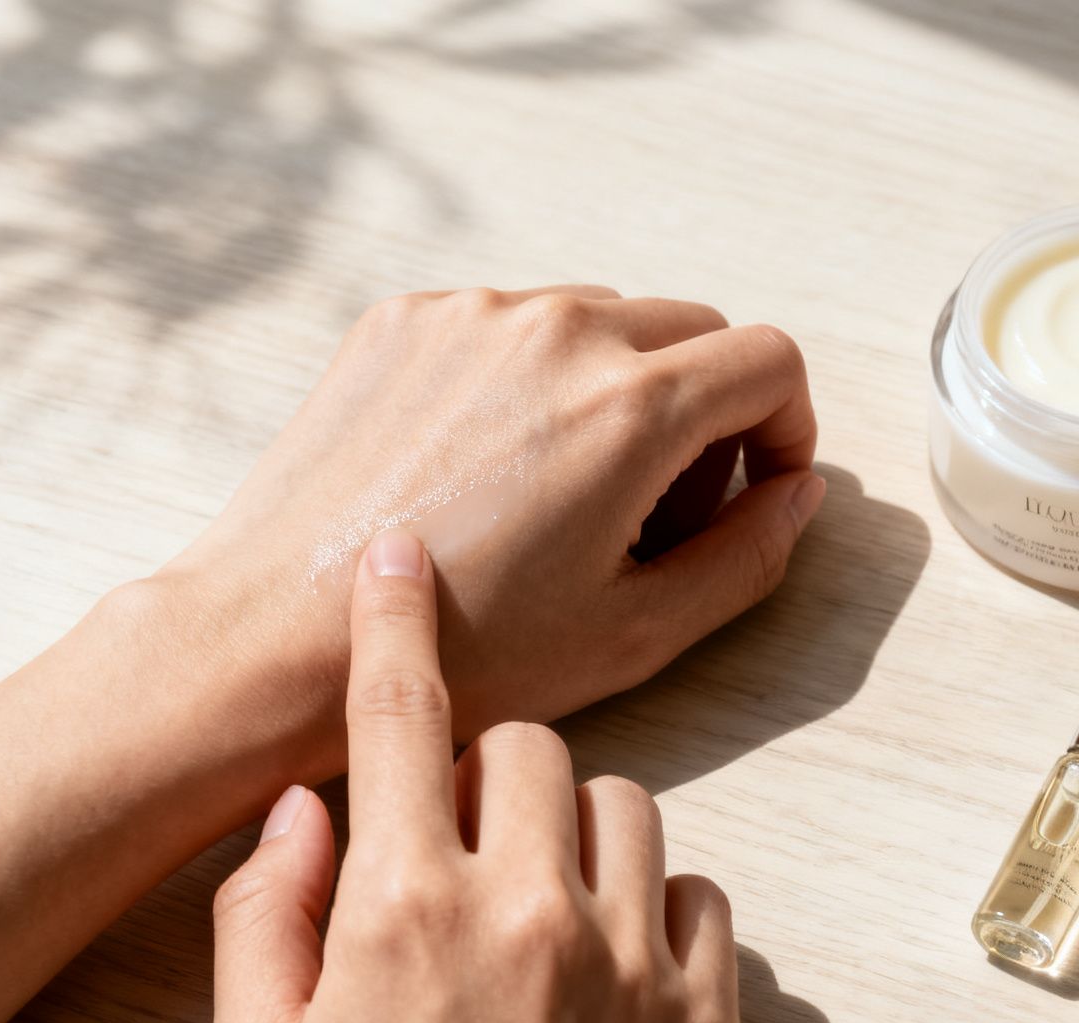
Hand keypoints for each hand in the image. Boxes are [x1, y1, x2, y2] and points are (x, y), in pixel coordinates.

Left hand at [164, 285, 820, 741]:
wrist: (281, 637)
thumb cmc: (464, 653)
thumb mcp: (639, 629)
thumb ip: (749, 554)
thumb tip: (796, 494)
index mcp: (631, 404)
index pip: (770, 360)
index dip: (787, 427)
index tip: (758, 486)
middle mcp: (558, 329)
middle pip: (695, 330)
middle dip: (710, 411)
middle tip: (664, 511)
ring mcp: (473, 314)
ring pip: (602, 320)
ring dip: (620, 388)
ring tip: (568, 496)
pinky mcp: (405, 320)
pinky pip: (511, 324)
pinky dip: (530, 379)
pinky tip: (488, 471)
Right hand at [209, 529, 740, 1022]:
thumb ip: (264, 919)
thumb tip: (302, 809)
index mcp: (403, 913)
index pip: (394, 718)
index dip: (391, 621)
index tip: (401, 555)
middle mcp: (527, 913)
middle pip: (525, 745)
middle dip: (483, 772)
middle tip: (454, 847)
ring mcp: (629, 961)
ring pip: (622, 805)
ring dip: (570, 835)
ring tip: (532, 913)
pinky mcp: (705, 1015)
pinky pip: (697, 896)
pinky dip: (652, 910)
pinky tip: (606, 969)